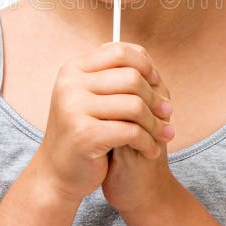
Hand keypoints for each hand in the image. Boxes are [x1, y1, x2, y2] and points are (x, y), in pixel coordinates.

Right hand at [33, 41, 174, 204]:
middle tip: (167, 114)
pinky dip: (147, 142)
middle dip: (155, 97)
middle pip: (131, 77)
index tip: (156, 81)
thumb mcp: (94, 98)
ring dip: (155, 123)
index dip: (144, 64)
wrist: (58, 174)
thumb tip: (152, 66)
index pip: (118, 51)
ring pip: (135, 105)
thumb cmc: (85, 133)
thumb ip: (116, 78)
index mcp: (74, 69)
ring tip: (163, 134)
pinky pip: (131, 131)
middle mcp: (70, 84)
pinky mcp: (84, 134)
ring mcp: (74, 108)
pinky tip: (151, 150)